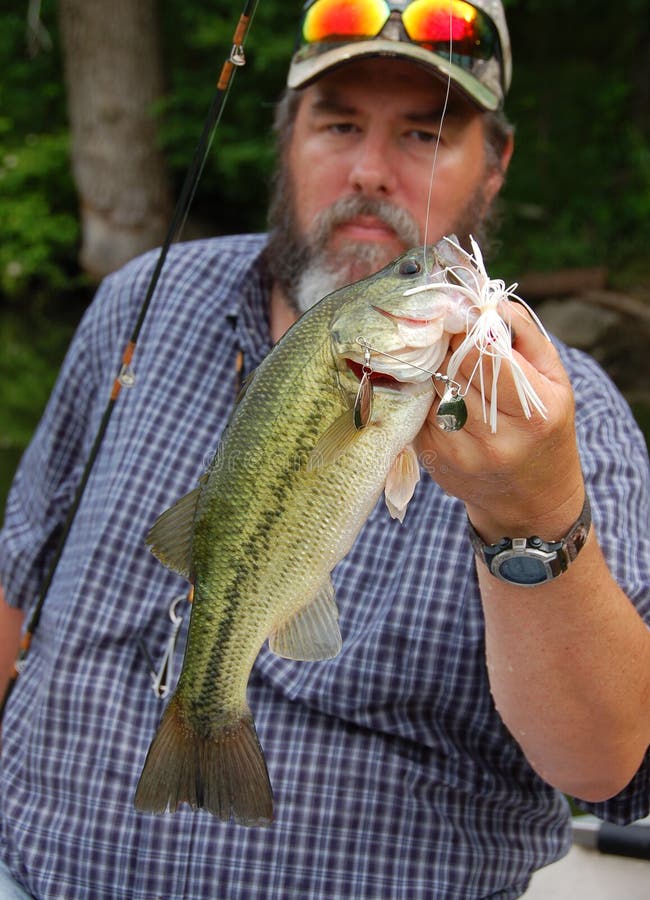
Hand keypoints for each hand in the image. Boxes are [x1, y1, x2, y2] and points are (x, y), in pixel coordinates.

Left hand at [414, 301, 584, 541]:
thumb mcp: (554, 380)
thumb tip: (487, 302)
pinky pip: (418, 408)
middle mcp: (495, 437)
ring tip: (444, 362)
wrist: (531, 498)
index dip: (466, 328)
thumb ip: (525, 335)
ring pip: (429, 386)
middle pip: (451, 367)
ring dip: (432, 367)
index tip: (462, 316)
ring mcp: (460, 452)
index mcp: (533, 413)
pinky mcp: (433, 458)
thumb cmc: (546, 427)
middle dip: (446, 343)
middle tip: (447, 332)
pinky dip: (424, 393)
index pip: (483, 354)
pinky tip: (438, 393)